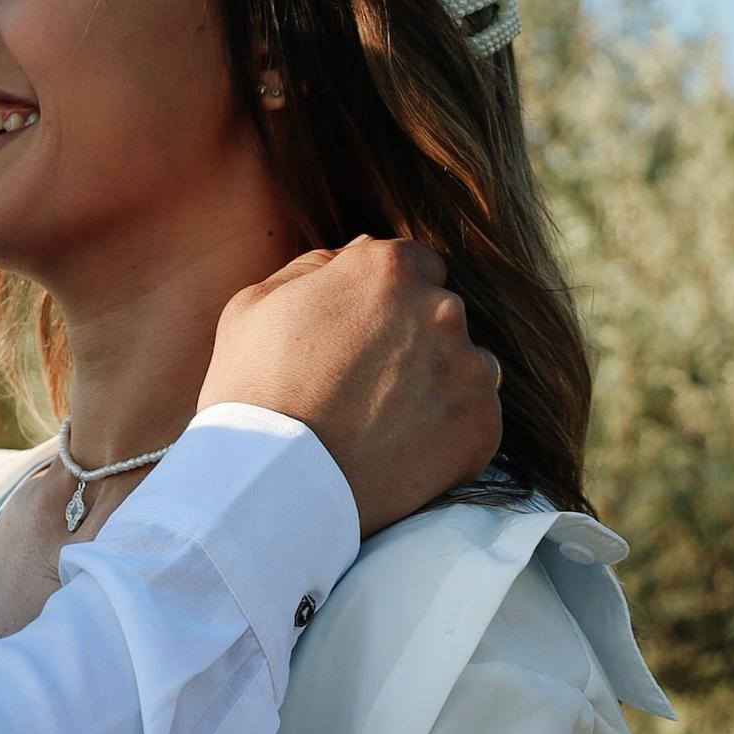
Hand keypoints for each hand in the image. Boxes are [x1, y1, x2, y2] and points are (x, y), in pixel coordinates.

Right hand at [199, 236, 501, 534]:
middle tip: (370, 384)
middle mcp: (441, 309)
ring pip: (468, 367)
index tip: (368, 335)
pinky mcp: (481, 427)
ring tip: (390, 421)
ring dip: (440, 384)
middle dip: (416, 340)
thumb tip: (356, 251)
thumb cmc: (252, 389)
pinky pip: (477, 421)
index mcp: (389, 269)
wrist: (271, 481)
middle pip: (443, 315)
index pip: (418, 266)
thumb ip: (316, 266)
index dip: (390, 301)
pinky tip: (404, 451)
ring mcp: (468, 370)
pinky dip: (450, 435)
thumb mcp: (256, 304)